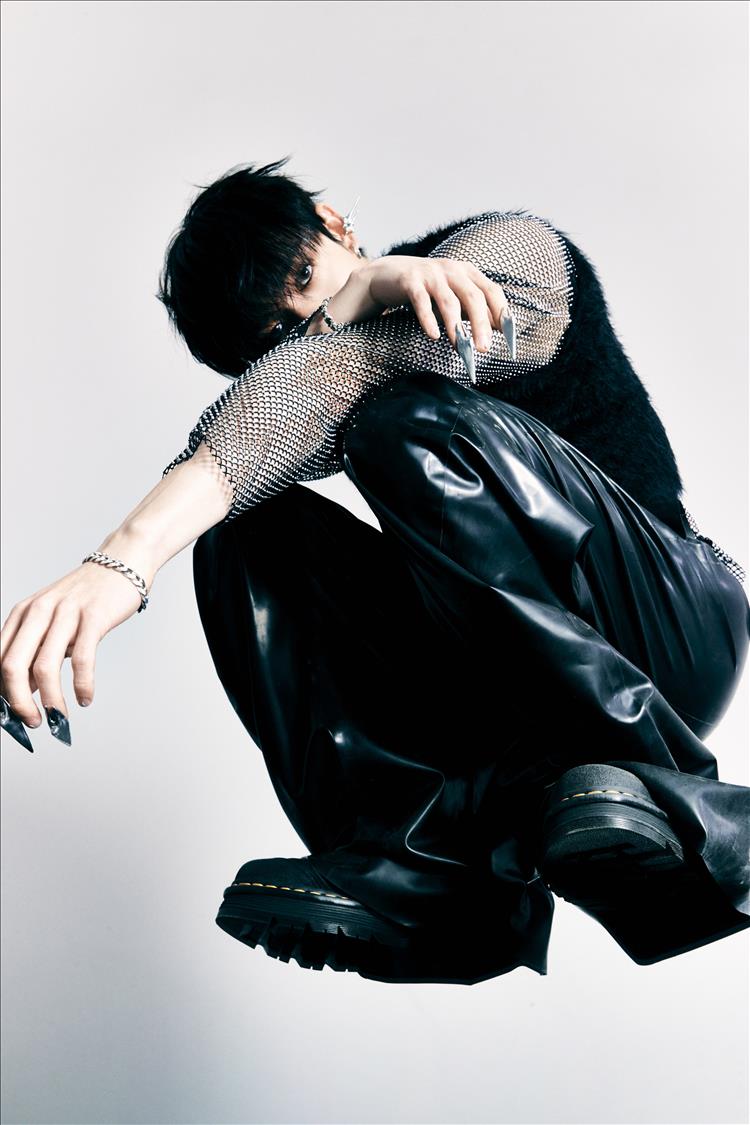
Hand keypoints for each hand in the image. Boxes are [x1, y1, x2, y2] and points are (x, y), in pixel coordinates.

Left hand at [0, 531, 153, 745]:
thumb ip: (36, 652)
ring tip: (58, 718)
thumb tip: (24, 693)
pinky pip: (82, 659)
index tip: (12, 717)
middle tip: (32, 723)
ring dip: (50, 700)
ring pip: (45, 667)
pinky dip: (82, 685)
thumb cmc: (87, 596)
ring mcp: (65, 614)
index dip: (2, 693)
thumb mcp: (52, 620)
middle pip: (13, 666)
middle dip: (18, 703)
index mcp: (22, 614)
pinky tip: (85, 698)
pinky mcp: (93, 617)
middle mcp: (38, 612)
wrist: (122, 563)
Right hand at [365, 256, 511, 351]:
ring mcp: (431, 274)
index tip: (509, 339)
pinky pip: (421, 301)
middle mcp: (453, 270)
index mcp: (468, 273)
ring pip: (449, 301)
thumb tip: (499, 328)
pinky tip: (433, 335)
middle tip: (483, 348)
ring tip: (460, 347)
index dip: (502, 314)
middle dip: (480, 324)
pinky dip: (428, 319)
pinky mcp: (410, 280)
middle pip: (473, 297)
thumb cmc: (427, 289)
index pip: (492, 292)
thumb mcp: (454, 297)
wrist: (388, 275)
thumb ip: (474, 310)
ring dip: (456, 326)